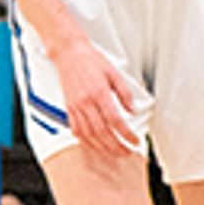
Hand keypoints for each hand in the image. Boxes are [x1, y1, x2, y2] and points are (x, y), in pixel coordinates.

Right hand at [47, 23, 148, 164]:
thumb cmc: (90, 60)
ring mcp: (75, 106)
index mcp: (99, 93)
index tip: (135, 141)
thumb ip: (125, 94)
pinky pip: (75, 128)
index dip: (126, 134)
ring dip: (101, 146)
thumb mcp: (114, 74)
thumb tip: (132, 110)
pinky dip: (84, 140)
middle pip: (102, 132)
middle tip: (126, 151)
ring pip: (88, 134)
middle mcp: (86, 102)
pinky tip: (92, 144)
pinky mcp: (68, 107)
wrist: (68, 53)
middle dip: (116, 145)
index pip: (115, 121)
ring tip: (112, 151)